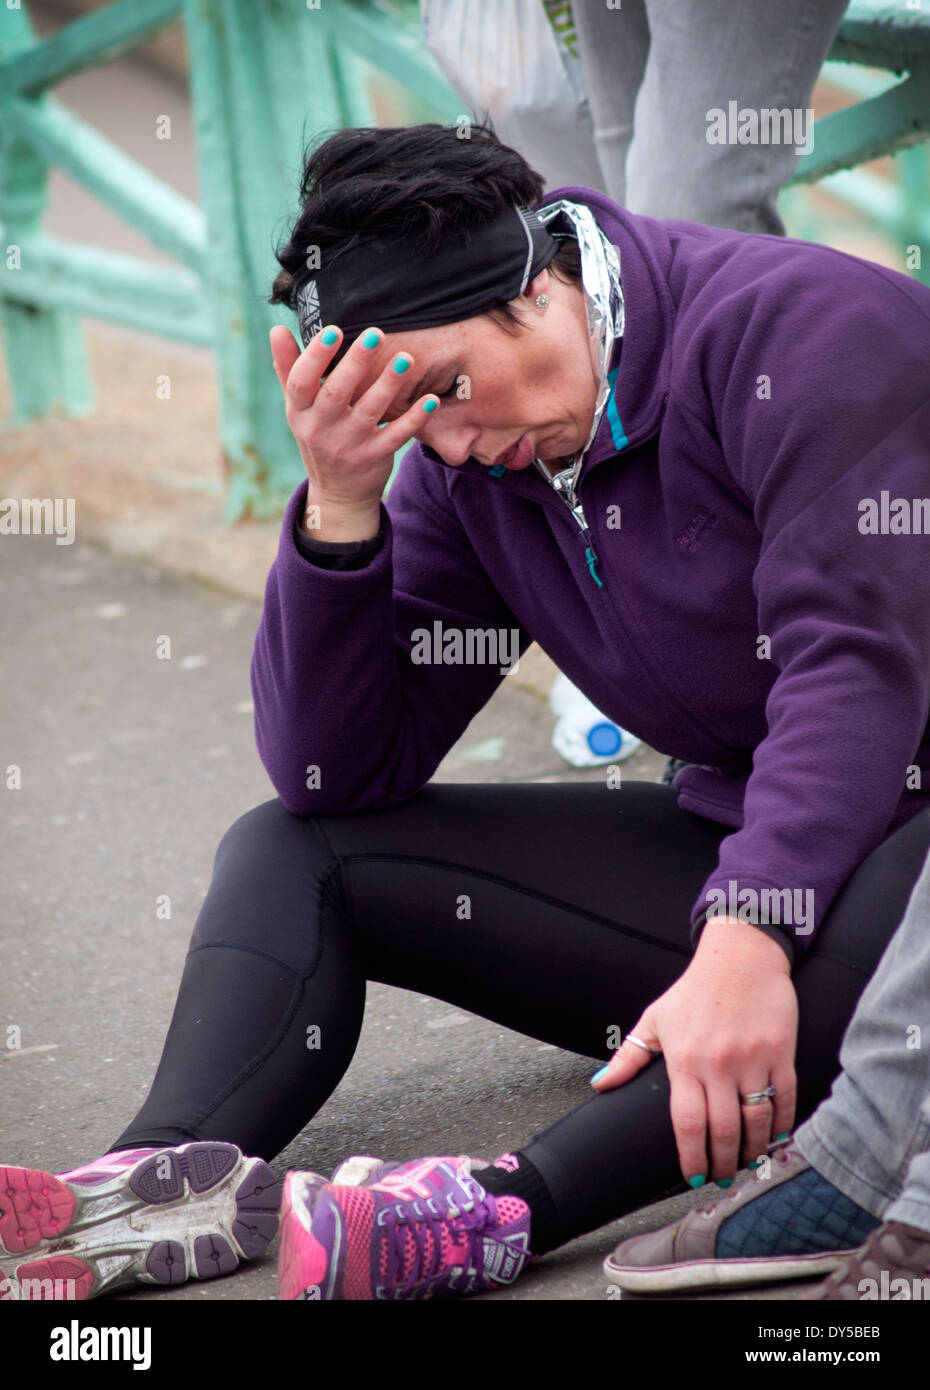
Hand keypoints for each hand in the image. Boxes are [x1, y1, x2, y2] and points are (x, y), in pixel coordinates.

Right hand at [270, 323, 439, 519]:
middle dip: (356, 362)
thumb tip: (276, 329)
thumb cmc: (319, 435)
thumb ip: (289, 368)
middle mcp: (320, 429)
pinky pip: (396, 437)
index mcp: (299, 412)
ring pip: (369, 412)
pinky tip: (430, 399)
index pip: (301, 381)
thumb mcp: (299, 408)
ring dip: (388, 384)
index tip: (334, 330)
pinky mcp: (374, 459)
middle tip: (376, 333)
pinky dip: (414, 419)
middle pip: (337, 393)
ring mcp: (348, 446)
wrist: (337, 493)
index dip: (315, 356)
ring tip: (406, 358)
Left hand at [591, 916, 797, 1184]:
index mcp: (684, 1059)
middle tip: (722, 1178)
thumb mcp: (655, 1019)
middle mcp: (718, 1064)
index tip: (693, 1178)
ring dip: (754, 1150)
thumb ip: (628, 1057)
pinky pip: (785, 1098)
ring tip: (747, 1162)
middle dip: (723, 1163)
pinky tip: (775, 1137)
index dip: (691, 1157)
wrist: (740, 955)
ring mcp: (753, 1059)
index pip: (686, 1123)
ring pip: (757, 1121)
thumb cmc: (694, 990)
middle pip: (723, 1130)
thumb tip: (599, 1085)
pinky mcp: (781, 1051)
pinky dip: (782, 1124)